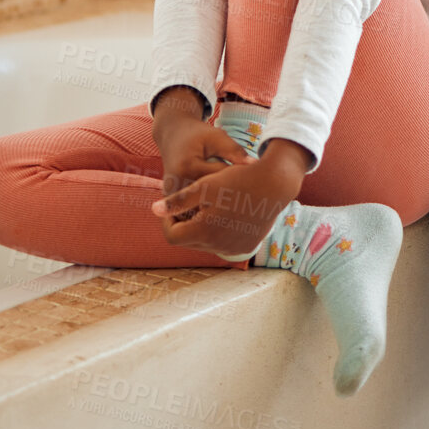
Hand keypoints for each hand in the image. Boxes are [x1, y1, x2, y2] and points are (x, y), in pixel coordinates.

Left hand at [150, 138, 309, 259]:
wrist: (275, 184)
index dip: (168, 221)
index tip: (173, 205)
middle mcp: (218, 246)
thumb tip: (154, 211)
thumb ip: (178, 200)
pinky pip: (223, 244)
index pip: (172, 236)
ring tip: (207, 205)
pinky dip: (218, 232)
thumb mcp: (204, 186)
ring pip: (206, 242)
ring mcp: (234, 248)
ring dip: (201, 227)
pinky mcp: (246, 246)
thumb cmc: (237, 180)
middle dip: (185, 223)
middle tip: (190, 202)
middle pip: (188, 240)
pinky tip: (223, 212)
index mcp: (204, 231)